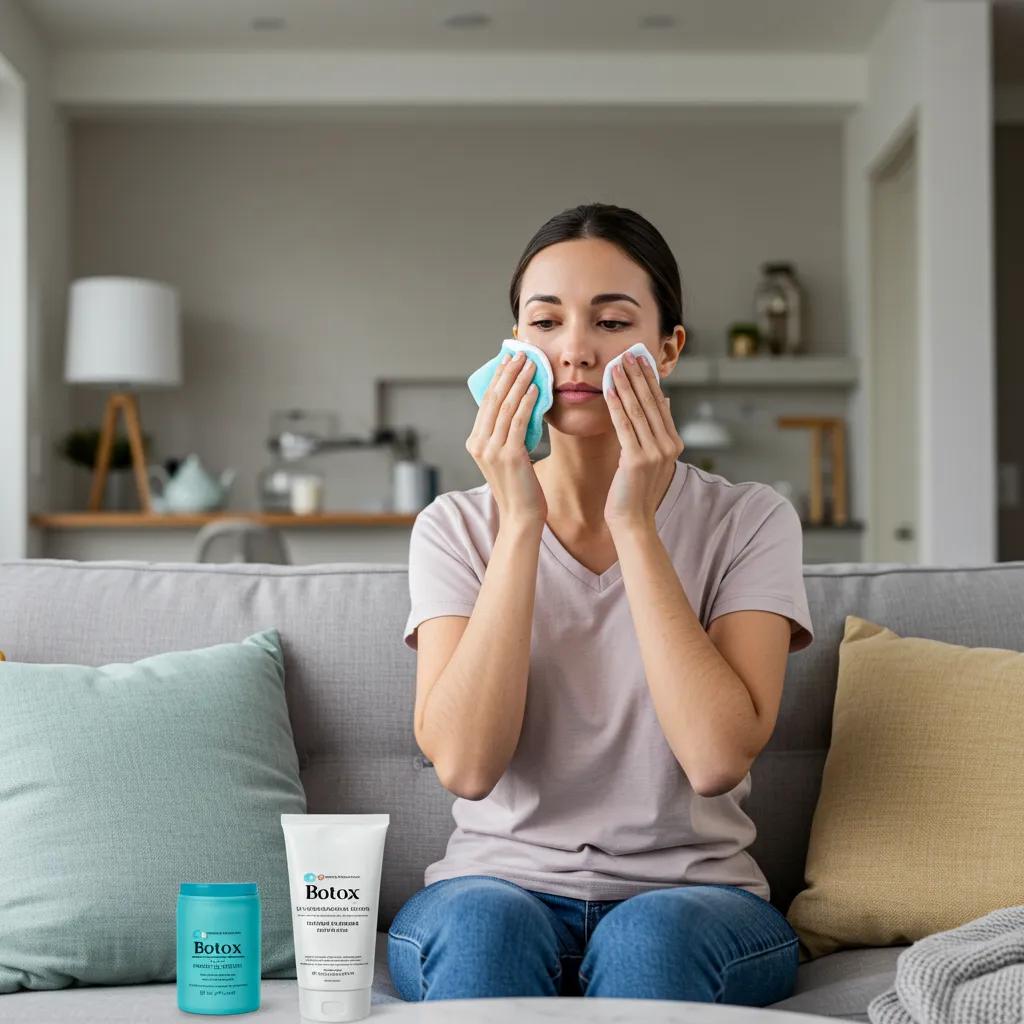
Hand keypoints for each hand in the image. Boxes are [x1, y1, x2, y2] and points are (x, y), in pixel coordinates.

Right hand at [465, 350, 547, 526]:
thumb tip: (521, 406)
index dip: (498, 378)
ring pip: (506, 406)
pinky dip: (527, 402)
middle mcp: (479, 444)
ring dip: (520, 382)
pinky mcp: (509, 456)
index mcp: (475, 442)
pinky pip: (518, 421)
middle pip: (493, 399)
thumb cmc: (520, 488)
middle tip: (520, 354)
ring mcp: (492, 450)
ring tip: (532, 364)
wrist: (521, 517)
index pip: (486, 402)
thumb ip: (507, 435)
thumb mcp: (508, 457)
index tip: (509, 360)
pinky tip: (537, 389)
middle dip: (508, 373)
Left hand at [604, 352, 683, 530]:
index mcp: (673, 443)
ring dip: (626, 383)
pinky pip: (624, 425)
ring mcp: (655, 452)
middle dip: (639, 375)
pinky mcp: (637, 459)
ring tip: (618, 363)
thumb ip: (657, 430)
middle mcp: (668, 445)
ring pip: (638, 410)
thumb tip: (663, 401)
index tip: (641, 359)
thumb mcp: (652, 457)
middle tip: (629, 352)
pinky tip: (608, 388)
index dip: (650, 379)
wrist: (633, 521)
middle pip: (651, 402)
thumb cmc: (636, 491)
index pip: (660, 403)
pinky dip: (616, 405)